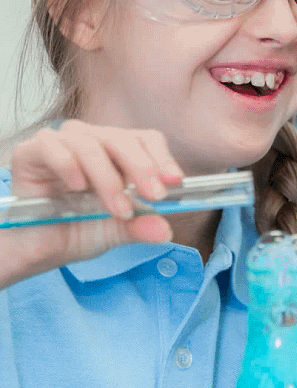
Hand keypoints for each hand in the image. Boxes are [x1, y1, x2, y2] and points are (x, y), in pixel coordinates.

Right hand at [1, 120, 181, 284]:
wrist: (37, 247)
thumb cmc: (76, 229)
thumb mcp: (116, 230)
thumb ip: (140, 227)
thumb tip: (165, 230)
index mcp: (116, 151)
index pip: (146, 140)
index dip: (162, 158)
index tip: (174, 182)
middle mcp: (91, 140)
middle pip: (123, 140)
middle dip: (142, 168)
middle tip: (153, 196)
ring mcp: (60, 143)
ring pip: (92, 146)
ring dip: (108, 179)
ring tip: (117, 209)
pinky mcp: (30, 152)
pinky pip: (53, 147)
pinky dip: (69, 165)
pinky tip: (77, 187)